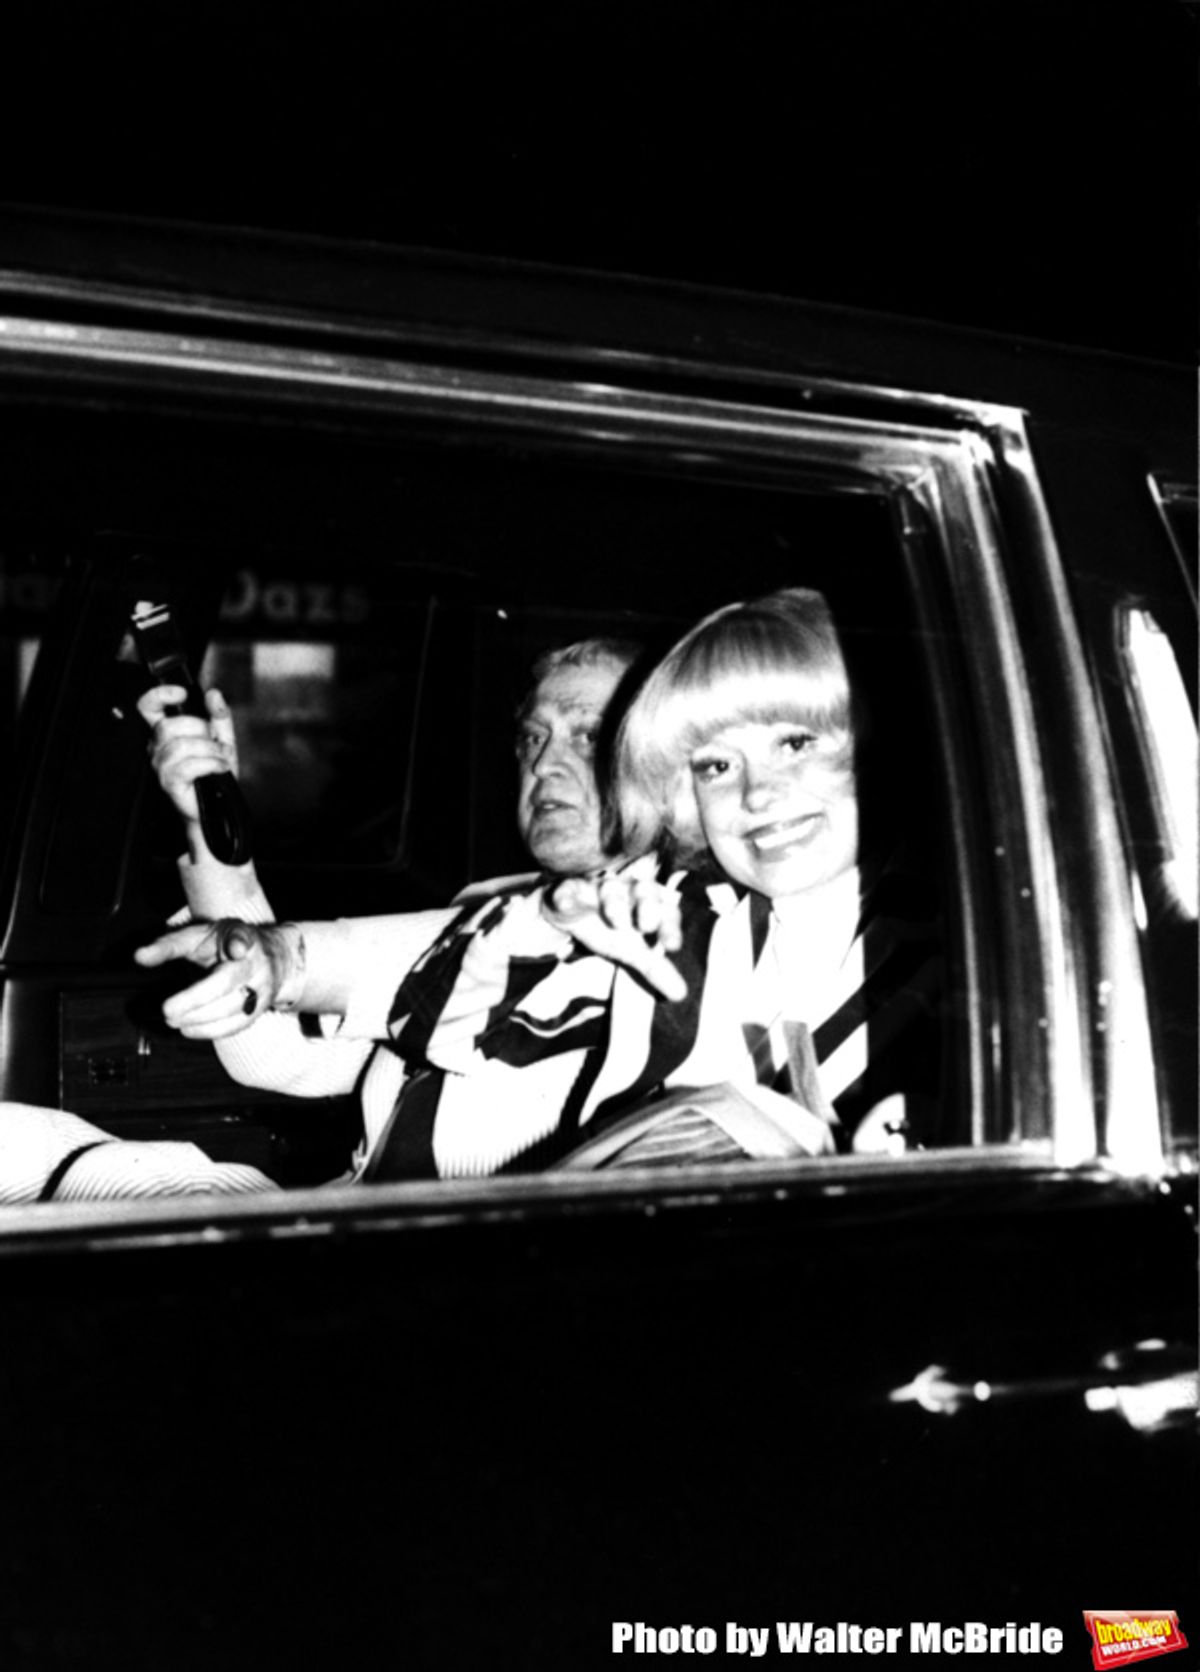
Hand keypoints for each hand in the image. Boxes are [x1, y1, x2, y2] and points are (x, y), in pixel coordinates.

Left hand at [135, 919, 299, 1038]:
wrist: (275, 957)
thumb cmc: (227, 944)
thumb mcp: (200, 936)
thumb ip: (169, 945)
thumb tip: (139, 957)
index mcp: (241, 936)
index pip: (240, 937)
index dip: (238, 942)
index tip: (235, 947)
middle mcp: (256, 962)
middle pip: (229, 982)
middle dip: (197, 999)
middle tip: (167, 1010)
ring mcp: (262, 987)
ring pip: (233, 1007)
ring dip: (199, 1018)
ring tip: (172, 1020)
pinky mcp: (261, 1008)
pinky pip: (237, 1024)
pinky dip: (211, 1031)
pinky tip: (188, 1029)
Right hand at [137, 685, 239, 824]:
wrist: (218, 807)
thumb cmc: (214, 774)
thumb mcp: (222, 740)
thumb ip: (219, 717)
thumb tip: (213, 694)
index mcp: (166, 733)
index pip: (148, 708)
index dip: (159, 696)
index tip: (180, 693)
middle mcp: (157, 748)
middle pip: (171, 725)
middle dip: (202, 730)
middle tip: (217, 744)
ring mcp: (161, 766)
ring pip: (182, 745)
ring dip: (211, 750)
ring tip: (221, 758)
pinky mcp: (169, 782)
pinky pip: (189, 765)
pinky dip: (211, 764)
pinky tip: (220, 768)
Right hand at [543, 866, 686, 1001]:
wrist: (571, 910)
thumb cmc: (611, 926)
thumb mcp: (633, 949)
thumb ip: (655, 968)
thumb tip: (680, 995)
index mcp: (649, 903)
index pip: (667, 910)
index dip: (670, 927)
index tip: (672, 947)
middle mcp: (628, 890)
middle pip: (644, 890)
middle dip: (648, 906)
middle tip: (648, 925)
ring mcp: (598, 888)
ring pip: (609, 889)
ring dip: (615, 903)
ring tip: (616, 921)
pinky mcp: (568, 890)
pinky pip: (566, 891)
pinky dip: (565, 897)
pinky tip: (566, 905)